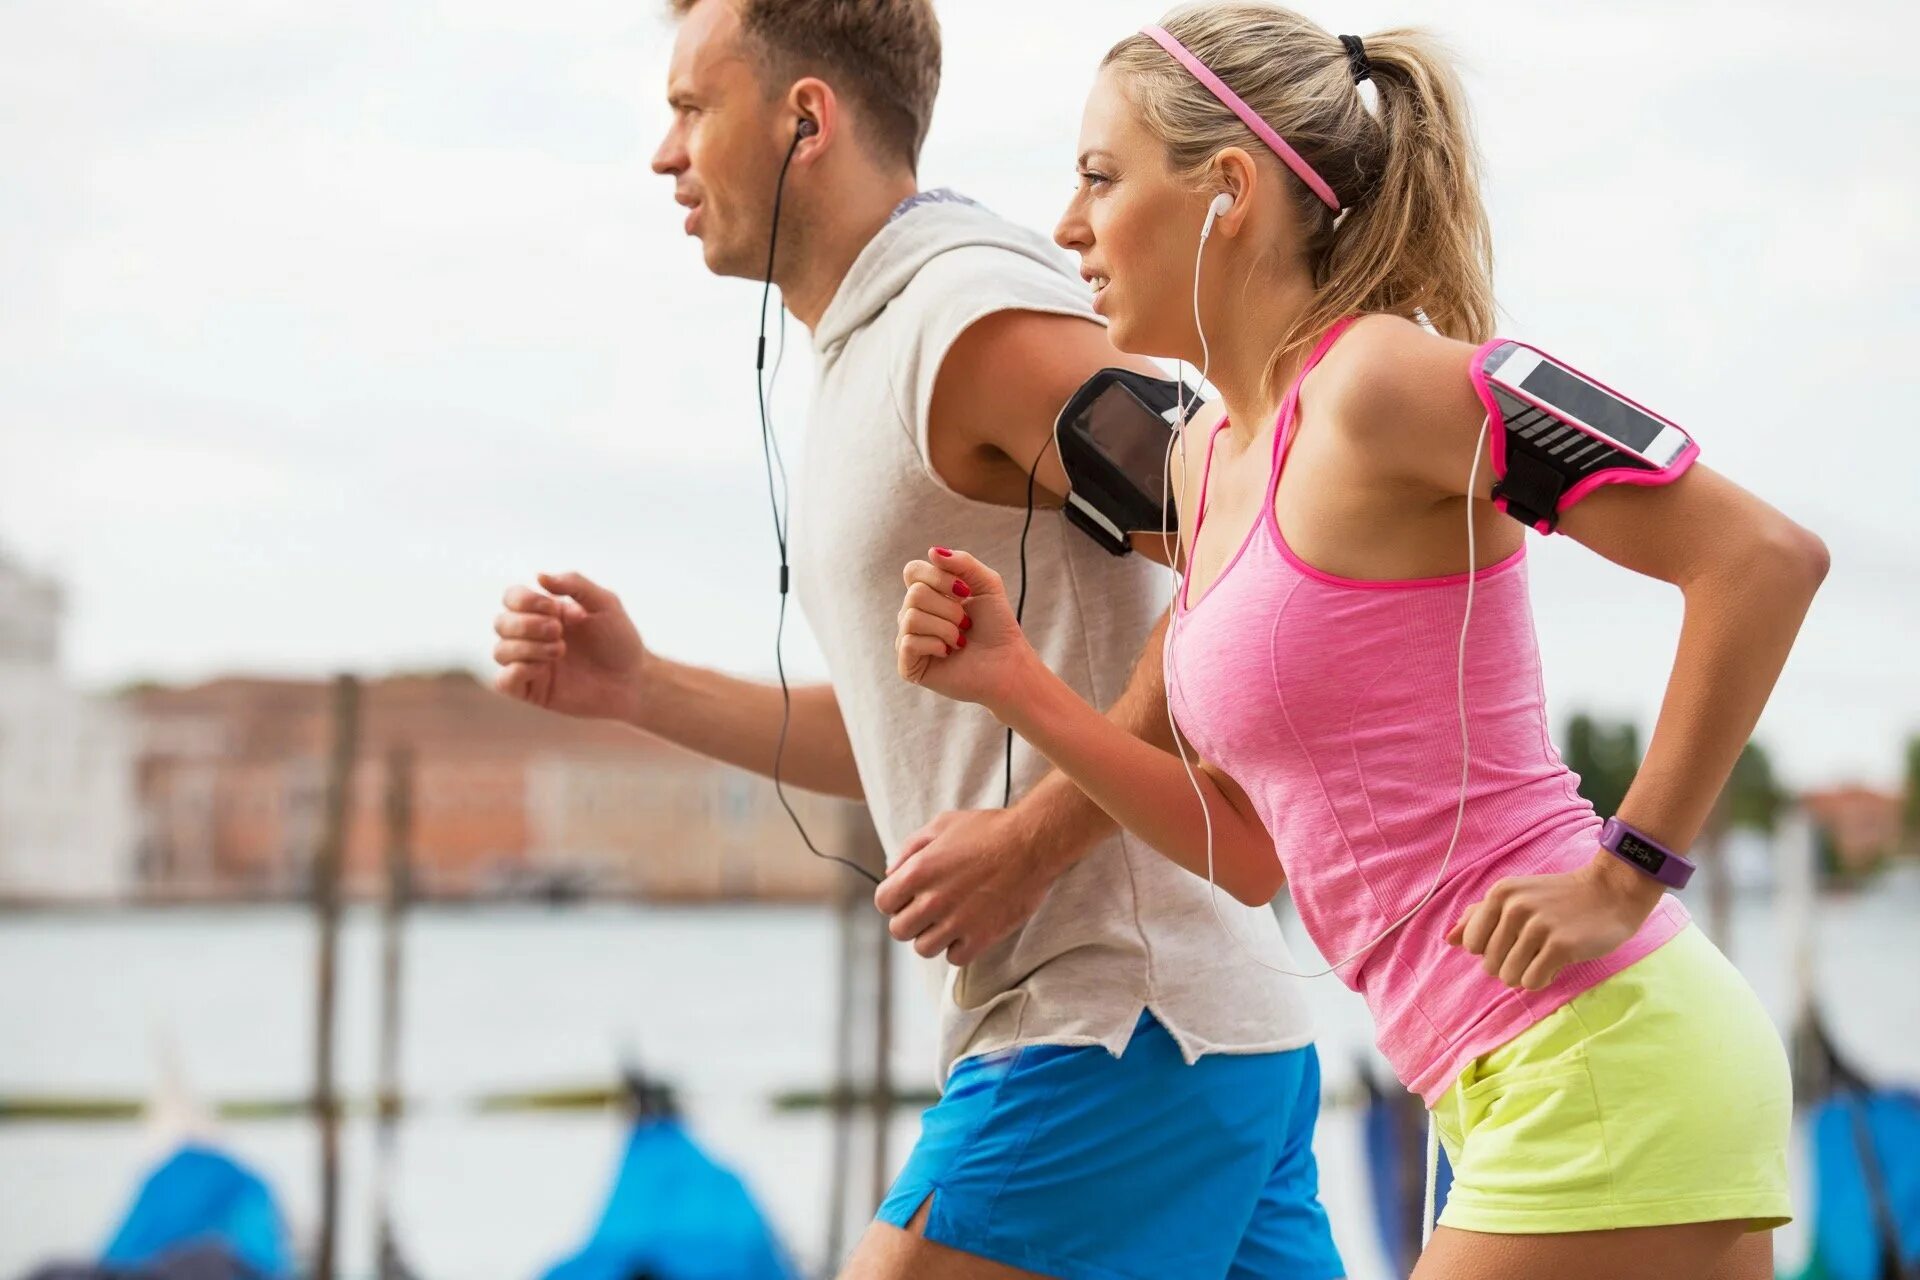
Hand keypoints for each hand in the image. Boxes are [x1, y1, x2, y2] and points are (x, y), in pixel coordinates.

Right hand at [493, 571, 647, 721]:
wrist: (633, 680)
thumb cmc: (620, 641)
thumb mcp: (604, 603)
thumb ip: (574, 584)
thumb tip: (539, 576)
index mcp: (546, 613)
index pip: (512, 598)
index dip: (525, 600)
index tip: (555, 609)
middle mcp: (533, 637)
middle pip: (501, 623)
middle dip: (526, 624)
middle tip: (559, 631)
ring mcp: (530, 664)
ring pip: (499, 651)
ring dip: (527, 647)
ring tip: (560, 651)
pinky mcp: (532, 690)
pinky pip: (503, 681)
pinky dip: (517, 671)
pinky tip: (543, 669)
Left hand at [874, 809, 1059, 963]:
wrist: (1033, 844)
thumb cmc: (989, 830)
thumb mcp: (942, 825)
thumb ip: (910, 848)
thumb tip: (891, 873)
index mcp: (918, 872)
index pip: (883, 903)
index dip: (893, 900)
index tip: (908, 897)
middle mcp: (933, 900)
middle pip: (899, 931)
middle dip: (911, 920)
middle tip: (929, 909)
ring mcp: (957, 922)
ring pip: (924, 948)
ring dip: (933, 936)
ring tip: (949, 920)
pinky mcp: (981, 937)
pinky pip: (955, 958)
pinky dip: (958, 948)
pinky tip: (968, 929)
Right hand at [895, 547, 1036, 712]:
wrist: (1007, 663)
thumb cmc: (997, 625)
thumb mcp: (987, 583)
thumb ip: (963, 562)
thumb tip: (932, 552)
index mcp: (927, 594)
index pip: (912, 571)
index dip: (938, 577)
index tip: (965, 591)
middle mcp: (913, 615)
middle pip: (914, 594)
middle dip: (950, 608)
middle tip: (966, 623)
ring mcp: (908, 640)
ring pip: (911, 617)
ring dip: (946, 628)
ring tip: (960, 640)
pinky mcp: (908, 665)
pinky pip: (909, 642)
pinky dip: (936, 645)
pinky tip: (948, 653)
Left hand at [1446, 848, 1665, 989]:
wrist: (1611, 892)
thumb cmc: (1560, 899)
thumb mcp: (1515, 897)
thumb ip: (1479, 916)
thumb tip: (1449, 939)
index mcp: (1499, 894)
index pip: (1472, 945)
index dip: (1492, 950)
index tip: (1515, 939)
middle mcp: (1514, 907)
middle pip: (1490, 965)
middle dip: (1511, 964)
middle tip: (1536, 947)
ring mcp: (1537, 926)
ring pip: (1510, 977)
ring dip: (1528, 973)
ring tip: (1546, 954)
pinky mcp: (1560, 945)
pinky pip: (1533, 981)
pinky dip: (1544, 979)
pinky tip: (1558, 962)